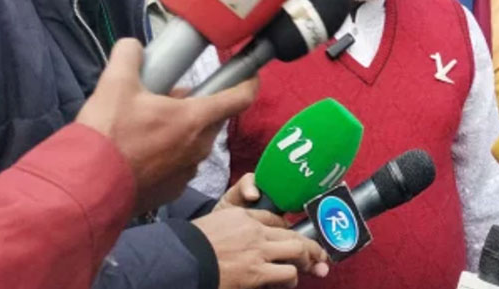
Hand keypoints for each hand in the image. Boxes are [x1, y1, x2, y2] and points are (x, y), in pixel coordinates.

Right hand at [75, 39, 257, 212]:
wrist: (87, 187)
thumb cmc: (108, 135)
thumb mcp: (114, 84)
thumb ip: (128, 56)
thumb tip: (132, 47)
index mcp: (195, 119)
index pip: (239, 98)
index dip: (249, 83)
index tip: (250, 74)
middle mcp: (199, 147)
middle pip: (212, 119)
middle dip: (197, 104)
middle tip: (168, 97)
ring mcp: (187, 172)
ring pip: (195, 142)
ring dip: (181, 130)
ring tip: (148, 124)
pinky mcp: (172, 191)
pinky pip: (179, 165)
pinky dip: (168, 154)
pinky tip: (141, 151)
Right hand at [193, 208, 328, 288]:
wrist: (179, 259)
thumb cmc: (191, 245)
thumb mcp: (214, 226)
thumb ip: (234, 227)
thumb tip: (249, 238)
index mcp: (242, 217)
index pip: (274, 219)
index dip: (286, 229)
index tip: (294, 239)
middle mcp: (254, 231)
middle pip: (292, 235)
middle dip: (310, 247)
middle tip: (319, 256)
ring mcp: (257, 251)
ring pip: (297, 251)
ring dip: (305, 263)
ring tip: (308, 269)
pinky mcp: (256, 272)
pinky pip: (286, 273)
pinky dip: (290, 279)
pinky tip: (287, 282)